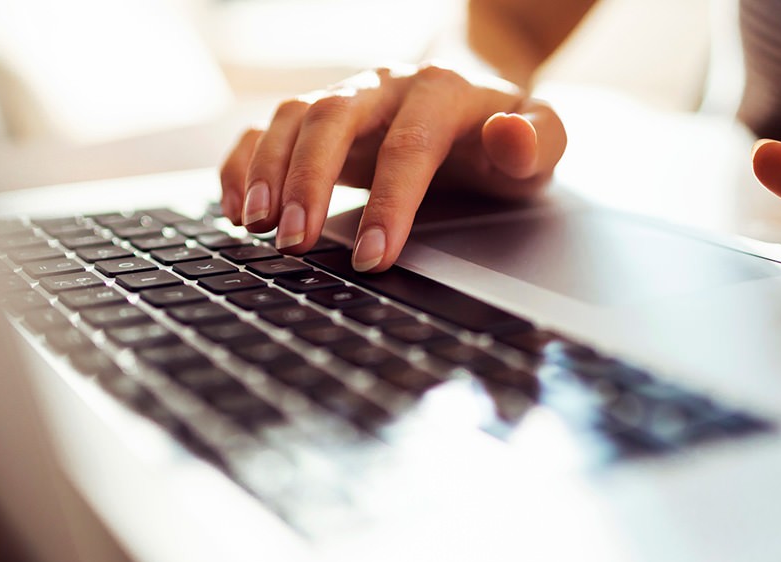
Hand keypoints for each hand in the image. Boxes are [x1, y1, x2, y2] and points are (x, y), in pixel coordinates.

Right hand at [219, 64, 566, 271]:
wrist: (478, 105)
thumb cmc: (506, 137)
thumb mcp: (544, 141)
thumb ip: (539, 140)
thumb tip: (510, 137)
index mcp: (442, 90)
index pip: (409, 145)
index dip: (390, 202)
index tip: (375, 257)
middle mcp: (386, 85)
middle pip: (333, 117)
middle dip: (309, 181)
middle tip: (295, 243)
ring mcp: (346, 97)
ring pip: (292, 116)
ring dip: (267, 171)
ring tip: (257, 227)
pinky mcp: (317, 119)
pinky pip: (265, 128)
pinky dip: (242, 163)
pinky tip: (236, 208)